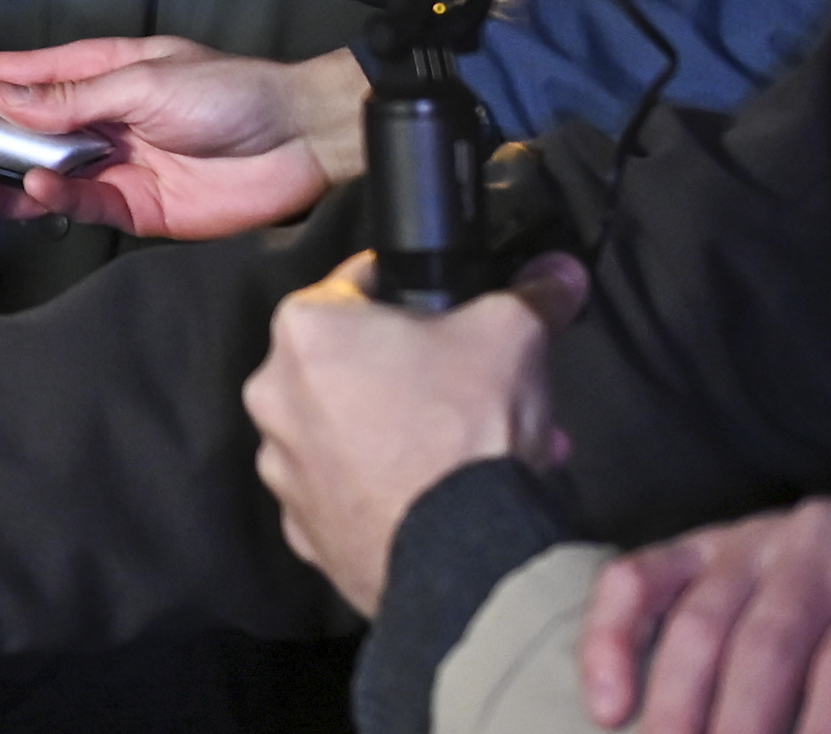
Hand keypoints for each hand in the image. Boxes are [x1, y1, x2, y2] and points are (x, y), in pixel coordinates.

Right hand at [0, 40, 367, 238]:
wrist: (301, 141)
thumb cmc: (235, 91)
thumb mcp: (145, 78)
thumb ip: (70, 95)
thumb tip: (4, 96)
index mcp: (93, 74)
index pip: (12, 77)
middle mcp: (93, 121)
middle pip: (9, 136)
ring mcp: (108, 166)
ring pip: (31, 178)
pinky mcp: (132, 208)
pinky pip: (75, 207)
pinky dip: (49, 202)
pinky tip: (35, 191)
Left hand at [242, 250, 587, 613]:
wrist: (461, 556)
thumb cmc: (466, 429)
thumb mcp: (513, 335)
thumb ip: (533, 294)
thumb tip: (558, 273)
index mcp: (304, 329)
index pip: (358, 285)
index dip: (412, 296)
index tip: (448, 317)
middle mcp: (272, 392)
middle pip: (356, 364)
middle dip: (420, 376)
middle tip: (475, 393)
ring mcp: (282, 467)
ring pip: (351, 432)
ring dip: (406, 435)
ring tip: (473, 452)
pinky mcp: (302, 527)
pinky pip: (347, 491)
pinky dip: (385, 489)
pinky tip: (440, 497)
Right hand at [582, 472, 830, 733]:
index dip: (827, 733)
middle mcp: (822, 539)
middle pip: (761, 649)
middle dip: (735, 733)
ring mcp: (754, 535)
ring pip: (694, 623)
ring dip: (675, 712)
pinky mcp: (707, 544)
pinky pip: (640, 578)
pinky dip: (609, 639)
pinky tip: (610, 708)